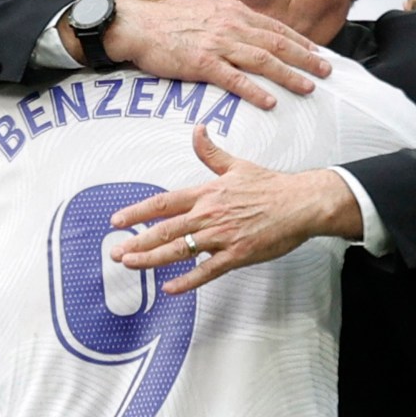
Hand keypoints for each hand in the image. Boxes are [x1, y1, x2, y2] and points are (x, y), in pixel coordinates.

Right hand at [101, 0, 331, 109]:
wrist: (136, 24)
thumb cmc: (166, 18)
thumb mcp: (202, 5)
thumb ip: (226, 15)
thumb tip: (243, 21)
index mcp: (232, 12)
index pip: (274, 28)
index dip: (299, 41)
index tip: (317, 52)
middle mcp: (231, 26)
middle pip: (277, 44)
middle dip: (306, 58)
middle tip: (326, 71)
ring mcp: (218, 44)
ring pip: (263, 61)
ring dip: (289, 75)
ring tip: (308, 87)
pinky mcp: (202, 64)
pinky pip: (235, 80)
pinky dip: (255, 91)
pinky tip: (271, 102)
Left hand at [109, 125, 360, 292]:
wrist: (300, 203)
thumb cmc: (270, 185)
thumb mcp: (236, 165)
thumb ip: (211, 151)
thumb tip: (198, 128)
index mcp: (206, 193)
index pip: (164, 202)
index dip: (138, 211)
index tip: (117, 220)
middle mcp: (209, 214)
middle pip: (165, 229)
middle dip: (137, 241)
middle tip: (115, 251)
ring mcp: (222, 236)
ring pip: (180, 250)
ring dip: (152, 259)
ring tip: (131, 265)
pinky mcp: (237, 255)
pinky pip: (207, 271)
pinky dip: (187, 280)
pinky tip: (170, 288)